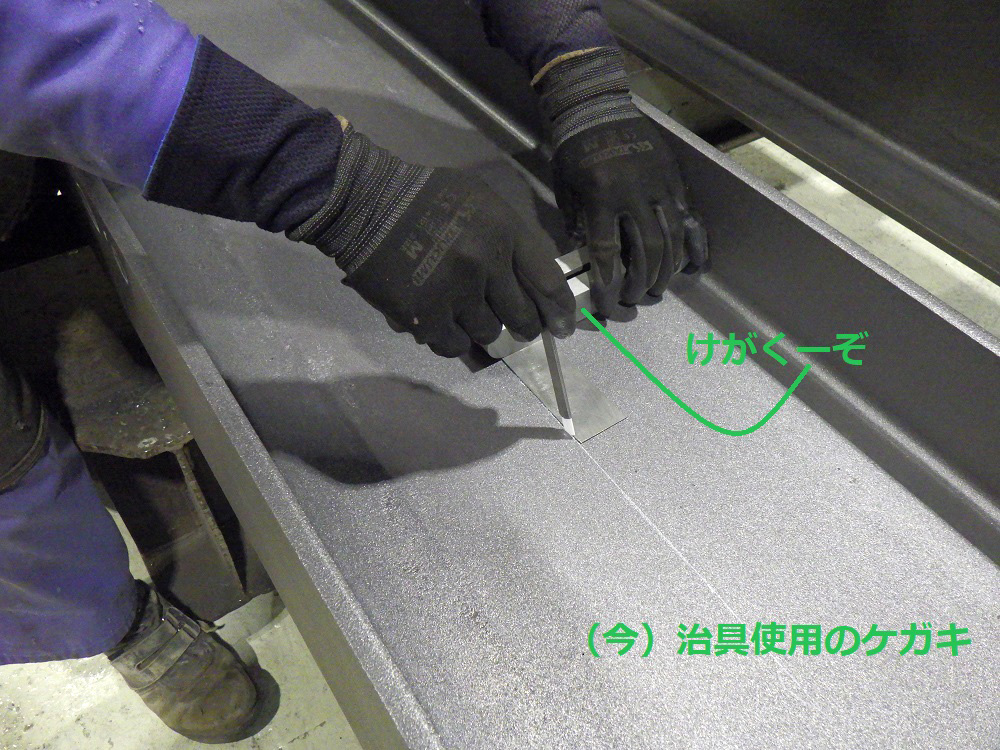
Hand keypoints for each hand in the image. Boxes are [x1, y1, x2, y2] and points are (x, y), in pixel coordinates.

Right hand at [289, 125, 575, 356]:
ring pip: (489, 333)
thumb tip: (535, 280)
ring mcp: (455, 293)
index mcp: (505, 231)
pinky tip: (444, 325)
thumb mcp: (482, 201)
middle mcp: (486, 264)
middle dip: (526, 327)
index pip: (548, 283)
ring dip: (485, 330)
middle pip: (523, 317)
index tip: (563, 327)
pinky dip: (453, 340)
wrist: (366, 203)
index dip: (560, 311)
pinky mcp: (426, 316)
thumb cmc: (427, 197)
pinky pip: (453, 345)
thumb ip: (512, 236)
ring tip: (471, 317)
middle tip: (522, 329)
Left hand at [535, 48, 707, 317]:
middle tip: (636, 299)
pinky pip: (686, 216)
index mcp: (602, 196)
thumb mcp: (566, 189)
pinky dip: (689, 243)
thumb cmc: (574, 149)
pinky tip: (690, 265)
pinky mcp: (673, 177)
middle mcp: (634, 192)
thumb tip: (592, 258)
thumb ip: (578, 224)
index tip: (608, 304)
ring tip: (658, 289)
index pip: (607, 252)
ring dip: (666, 270)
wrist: (597, 107)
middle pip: (646, 250)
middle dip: (642, 282)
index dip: (609, 284)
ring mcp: (659, 184)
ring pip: (672, 236)